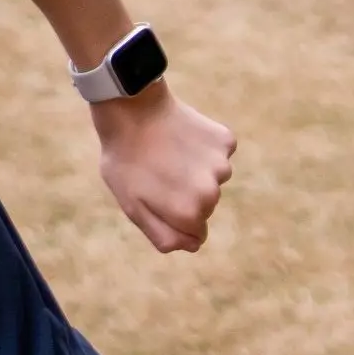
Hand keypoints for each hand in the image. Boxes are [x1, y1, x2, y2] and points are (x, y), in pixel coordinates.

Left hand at [92, 85, 237, 251]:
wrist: (134, 110)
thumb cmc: (127, 162)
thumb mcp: (132, 207)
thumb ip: (164, 234)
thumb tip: (193, 245)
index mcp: (190, 213)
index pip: (195, 234)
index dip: (174, 218)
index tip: (157, 199)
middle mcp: (213, 192)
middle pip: (206, 207)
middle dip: (185, 196)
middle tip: (159, 174)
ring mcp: (222, 164)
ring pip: (212, 180)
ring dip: (194, 171)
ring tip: (167, 154)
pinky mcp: (226, 141)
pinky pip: (217, 155)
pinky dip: (202, 149)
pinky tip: (181, 138)